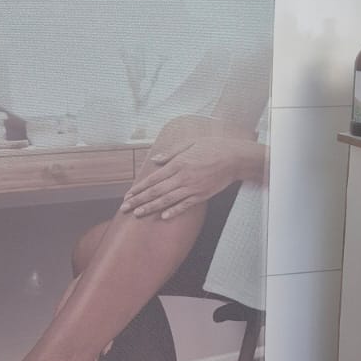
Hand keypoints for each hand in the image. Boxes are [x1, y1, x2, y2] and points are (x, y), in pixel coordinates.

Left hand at [120, 136, 263, 218]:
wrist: (234, 158)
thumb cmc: (212, 147)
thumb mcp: (190, 143)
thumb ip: (171, 152)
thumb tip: (156, 161)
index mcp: (178, 163)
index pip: (153, 178)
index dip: (139, 188)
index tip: (128, 195)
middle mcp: (182, 177)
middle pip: (156, 191)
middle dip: (139, 200)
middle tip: (125, 208)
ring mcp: (192, 188)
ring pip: (167, 200)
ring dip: (151, 208)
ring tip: (138, 214)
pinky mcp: (202, 195)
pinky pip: (185, 205)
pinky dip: (174, 211)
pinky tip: (163, 217)